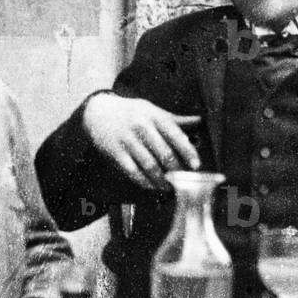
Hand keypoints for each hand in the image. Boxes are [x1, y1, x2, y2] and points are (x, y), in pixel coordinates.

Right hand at [83, 93, 201, 189]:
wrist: (97, 111)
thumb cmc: (130, 112)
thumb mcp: (152, 110)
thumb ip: (175, 119)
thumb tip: (200, 120)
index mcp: (154, 116)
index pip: (175, 135)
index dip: (187, 151)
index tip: (196, 165)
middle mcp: (141, 127)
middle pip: (164, 153)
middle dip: (176, 170)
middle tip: (183, 180)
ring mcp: (127, 140)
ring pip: (149, 165)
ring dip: (161, 180)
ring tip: (169, 187)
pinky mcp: (116, 153)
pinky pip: (133, 171)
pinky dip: (144, 182)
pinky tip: (152, 186)